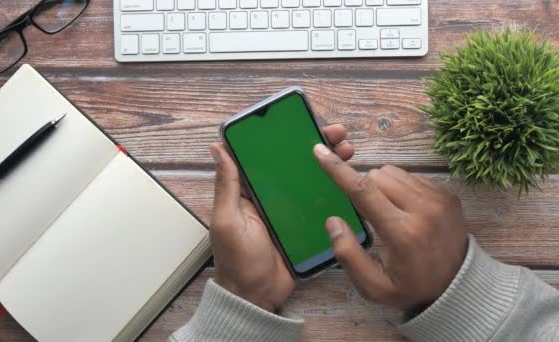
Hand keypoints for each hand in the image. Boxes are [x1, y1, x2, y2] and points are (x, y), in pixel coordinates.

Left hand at [210, 124, 354, 311]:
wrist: (256, 297)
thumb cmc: (236, 260)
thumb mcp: (227, 221)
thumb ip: (226, 186)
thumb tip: (217, 148)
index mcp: (248, 190)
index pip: (266, 154)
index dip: (283, 135)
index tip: (302, 120)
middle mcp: (269, 194)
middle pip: (294, 162)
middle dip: (315, 144)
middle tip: (337, 133)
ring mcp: (289, 209)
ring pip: (310, 178)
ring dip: (329, 163)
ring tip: (348, 151)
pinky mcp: (304, 224)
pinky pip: (320, 202)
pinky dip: (334, 190)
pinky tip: (349, 180)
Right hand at [313, 143, 467, 311]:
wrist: (459, 286)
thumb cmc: (410, 286)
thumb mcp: (374, 286)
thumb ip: (348, 255)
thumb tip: (333, 221)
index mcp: (401, 233)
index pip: (363, 191)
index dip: (337, 170)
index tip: (320, 151)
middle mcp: (422, 209)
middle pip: (376, 176)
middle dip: (364, 189)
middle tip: (370, 215)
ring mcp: (438, 199)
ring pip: (393, 172)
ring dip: (381, 186)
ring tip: (388, 212)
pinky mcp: (447, 194)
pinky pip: (411, 176)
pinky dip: (400, 188)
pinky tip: (405, 210)